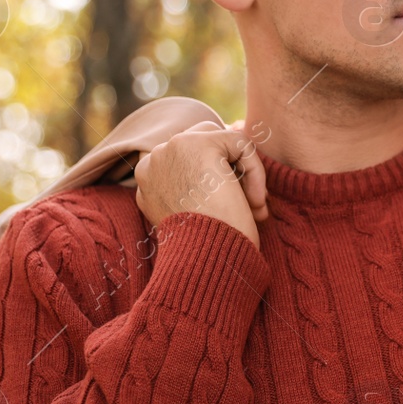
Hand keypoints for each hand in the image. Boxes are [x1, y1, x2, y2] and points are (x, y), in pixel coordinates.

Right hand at [134, 121, 269, 249]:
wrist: (207, 262)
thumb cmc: (207, 250)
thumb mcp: (193, 217)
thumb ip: (197, 191)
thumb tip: (227, 176)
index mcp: (146, 180)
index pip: (186, 159)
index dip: (218, 177)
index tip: (231, 210)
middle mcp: (151, 161)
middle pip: (204, 142)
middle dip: (231, 170)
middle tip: (249, 206)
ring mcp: (170, 149)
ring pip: (223, 141)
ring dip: (245, 172)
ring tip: (253, 206)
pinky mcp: (198, 144)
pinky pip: (240, 142)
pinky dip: (256, 171)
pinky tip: (255, 202)